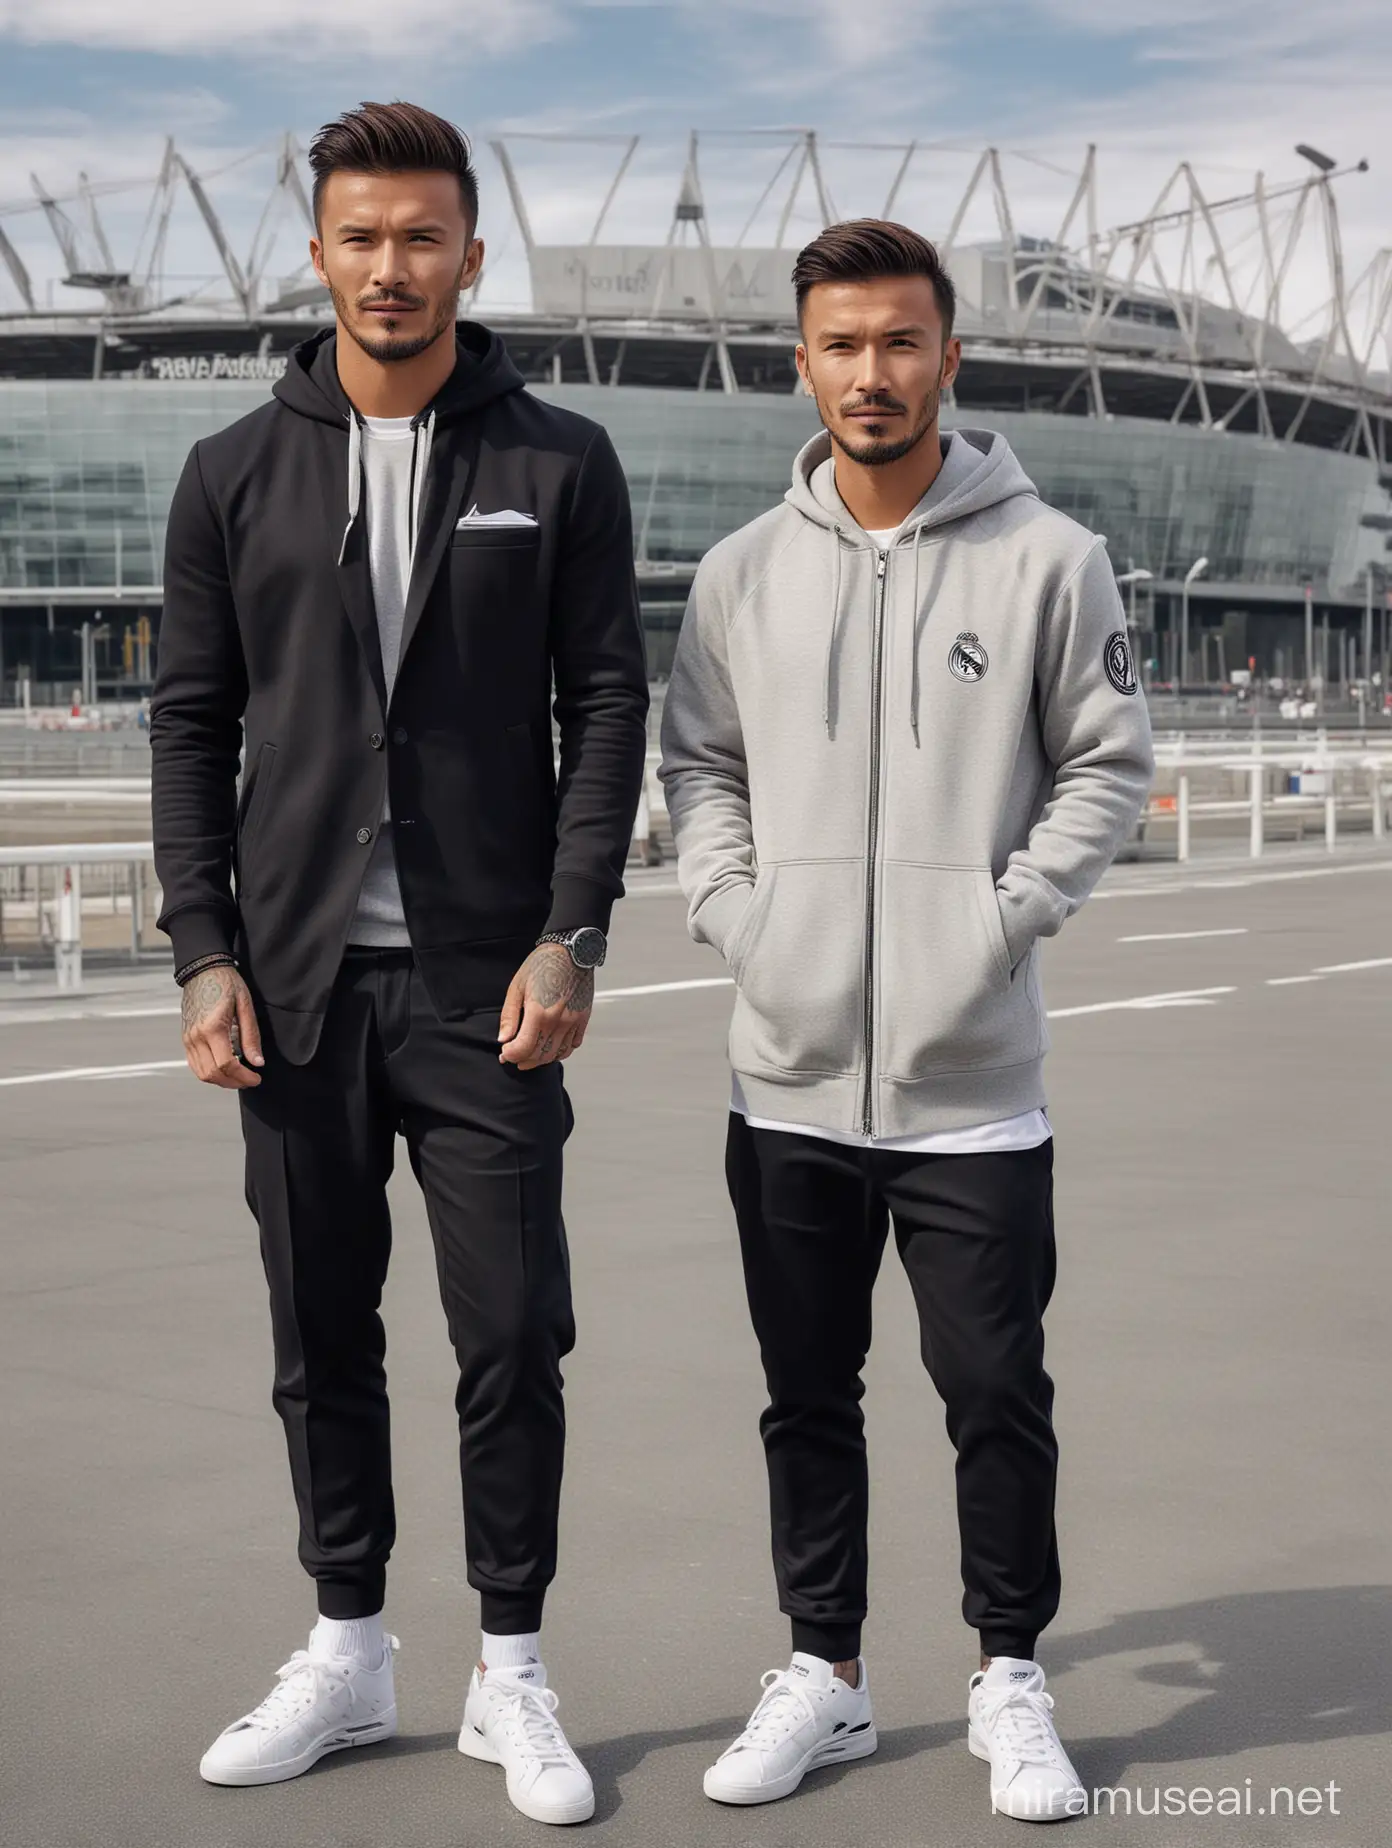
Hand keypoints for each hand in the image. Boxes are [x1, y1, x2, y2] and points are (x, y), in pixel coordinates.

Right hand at [180, 964, 263, 1087]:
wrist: (202, 969)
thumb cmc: (225, 982)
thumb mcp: (245, 1005)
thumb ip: (251, 1036)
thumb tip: (257, 1061)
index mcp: (213, 1028)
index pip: (227, 1065)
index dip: (244, 1077)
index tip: (256, 1078)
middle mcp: (196, 1036)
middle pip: (213, 1074)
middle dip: (234, 1082)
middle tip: (250, 1080)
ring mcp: (188, 1038)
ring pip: (202, 1073)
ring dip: (221, 1080)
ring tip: (239, 1076)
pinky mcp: (185, 1037)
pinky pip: (195, 1064)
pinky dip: (209, 1072)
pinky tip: (224, 1068)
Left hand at [498, 944, 593, 1068]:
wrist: (570, 952)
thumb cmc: (542, 965)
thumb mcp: (517, 987)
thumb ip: (509, 1016)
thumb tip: (504, 1039)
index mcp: (538, 1013)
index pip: (523, 1049)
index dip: (510, 1055)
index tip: (504, 1052)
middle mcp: (558, 1022)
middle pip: (539, 1055)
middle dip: (522, 1060)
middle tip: (513, 1056)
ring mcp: (573, 1022)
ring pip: (556, 1054)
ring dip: (540, 1059)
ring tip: (530, 1055)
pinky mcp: (583, 1019)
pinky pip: (573, 1045)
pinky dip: (560, 1052)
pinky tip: (550, 1048)